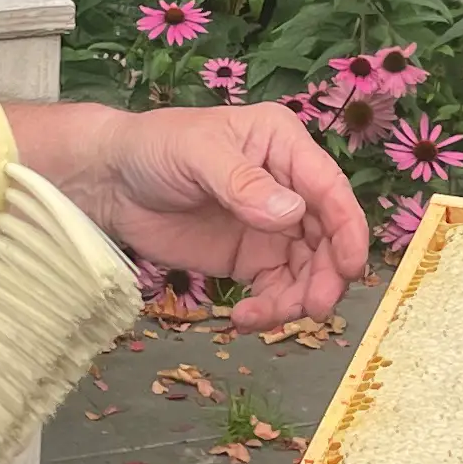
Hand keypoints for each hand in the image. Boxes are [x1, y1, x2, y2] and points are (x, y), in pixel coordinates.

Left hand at [76, 101, 367, 327]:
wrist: (112, 182)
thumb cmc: (154, 148)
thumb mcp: (197, 154)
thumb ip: (242, 183)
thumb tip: (290, 214)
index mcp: (284, 145)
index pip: (329, 188)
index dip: (348, 228)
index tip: (350, 266)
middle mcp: (289, 185)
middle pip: (328, 236)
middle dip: (326, 274)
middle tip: (313, 307)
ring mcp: (273, 226)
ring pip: (308, 269)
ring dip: (298, 298)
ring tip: (263, 316)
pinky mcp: (251, 258)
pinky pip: (276, 288)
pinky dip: (269, 309)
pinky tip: (244, 318)